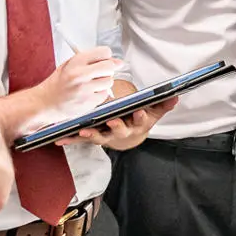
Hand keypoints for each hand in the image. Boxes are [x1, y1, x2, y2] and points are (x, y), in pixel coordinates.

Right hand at [39, 47, 119, 115]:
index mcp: (75, 62)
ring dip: (103, 83)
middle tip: (99, 73)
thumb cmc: (58, 84)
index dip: (106, 57)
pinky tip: (87, 95)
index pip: (104, 52)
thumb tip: (119, 62)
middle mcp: (80, 74)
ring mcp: (85, 89)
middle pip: (110, 67)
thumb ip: (93, 61)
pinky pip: (104, 95)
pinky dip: (99, 95)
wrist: (44, 103)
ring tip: (90, 86)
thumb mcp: (70, 65)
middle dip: (108, 70)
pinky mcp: (88, 102)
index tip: (103, 60)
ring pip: (109, 81)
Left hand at [58, 97, 177, 150]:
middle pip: (119, 131)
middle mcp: (121, 133)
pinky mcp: (92, 137)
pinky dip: (71, 139)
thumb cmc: (139, 120)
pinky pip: (81, 139)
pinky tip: (60, 138)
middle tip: (113, 120)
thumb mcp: (153, 113)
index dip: (141, 117)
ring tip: (83, 131)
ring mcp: (105, 136)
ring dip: (91, 135)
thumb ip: (163, 105)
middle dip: (116, 126)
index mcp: (136, 125)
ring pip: (99, 137)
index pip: (141, 121)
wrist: (128, 135)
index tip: (140, 111)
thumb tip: (175, 96)